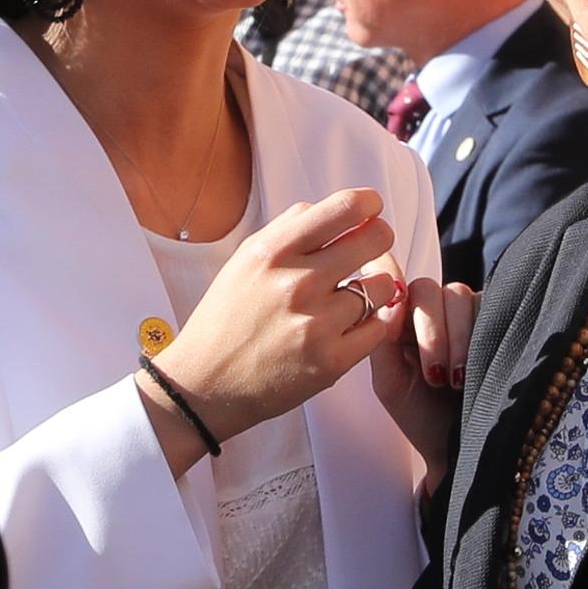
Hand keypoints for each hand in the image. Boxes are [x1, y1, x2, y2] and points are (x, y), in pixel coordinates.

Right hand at [136, 188, 401, 475]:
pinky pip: (379, 327)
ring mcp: (316, 324)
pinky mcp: (331, 361)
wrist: (205, 385)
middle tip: (372, 248)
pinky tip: (349, 327)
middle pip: (374, 240)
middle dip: (379, 239)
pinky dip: (370, 325)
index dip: (368, 203)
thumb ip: (289, 229)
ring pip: (382, 286)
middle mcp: (296, 283)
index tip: (371, 208)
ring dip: (373, 288)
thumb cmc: (228, 317)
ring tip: (352, 297)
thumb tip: (335, 210)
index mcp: (274, 251)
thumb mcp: (246, 259)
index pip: (344, 208)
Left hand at [369, 268, 477, 493]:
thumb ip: (382, 343)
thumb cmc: (421, 416)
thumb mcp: (391, 383)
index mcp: (398, 319)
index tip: (394, 313)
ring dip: (456, 338)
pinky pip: (487, 306)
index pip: (390, 282)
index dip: (388, 276)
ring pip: (457, 295)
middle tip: (434, 375)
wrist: (458, 447)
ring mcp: (462, 311)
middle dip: (430, 331)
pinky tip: (476, 367)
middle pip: (426, 288)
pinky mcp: (493, 316)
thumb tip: (389, 302)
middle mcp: (429, 309)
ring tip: (455, 380)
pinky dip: (480, 334)